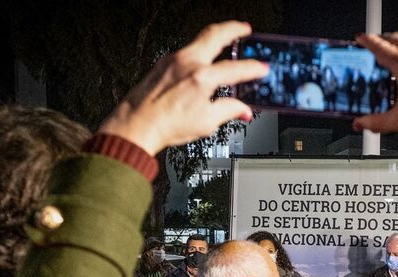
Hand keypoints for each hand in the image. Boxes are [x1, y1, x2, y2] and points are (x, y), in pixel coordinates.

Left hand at [97, 21, 269, 154]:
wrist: (136, 125)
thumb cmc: (165, 125)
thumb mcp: (206, 122)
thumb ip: (228, 111)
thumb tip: (242, 110)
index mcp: (202, 78)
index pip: (235, 68)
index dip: (252, 68)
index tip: (261, 68)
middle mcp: (188, 63)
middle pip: (215, 34)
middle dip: (233, 29)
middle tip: (245, 29)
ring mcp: (173, 60)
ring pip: (199, 40)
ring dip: (215, 37)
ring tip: (226, 40)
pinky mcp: (163, 64)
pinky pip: (187, 51)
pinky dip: (200, 50)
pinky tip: (203, 60)